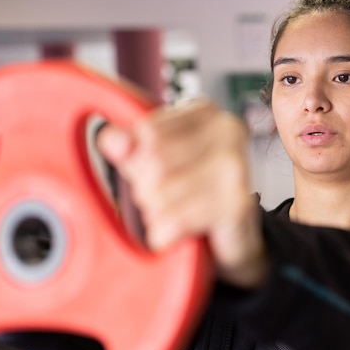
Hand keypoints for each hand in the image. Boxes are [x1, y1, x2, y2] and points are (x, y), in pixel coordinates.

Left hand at [97, 100, 268, 288]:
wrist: (237, 236)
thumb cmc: (197, 194)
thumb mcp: (158, 162)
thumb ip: (131, 147)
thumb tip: (112, 138)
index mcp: (204, 112)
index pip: (148, 130)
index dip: (136, 159)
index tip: (153, 172)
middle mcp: (227, 131)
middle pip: (153, 159)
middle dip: (146, 189)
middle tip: (167, 199)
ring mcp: (235, 166)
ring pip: (160, 192)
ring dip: (156, 214)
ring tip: (176, 215)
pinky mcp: (237, 203)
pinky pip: (175, 220)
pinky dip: (165, 234)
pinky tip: (180, 233)